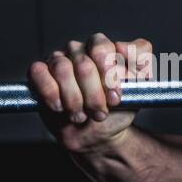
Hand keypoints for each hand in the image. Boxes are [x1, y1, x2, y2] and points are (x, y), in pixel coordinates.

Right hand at [27, 33, 151, 152]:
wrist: (98, 134)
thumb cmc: (118, 110)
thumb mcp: (140, 92)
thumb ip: (141, 69)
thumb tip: (123, 48)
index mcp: (107, 50)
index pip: (105, 47)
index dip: (110, 74)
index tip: (116, 97)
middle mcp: (83, 49)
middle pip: (85, 64)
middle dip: (94, 95)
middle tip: (101, 112)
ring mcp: (60, 58)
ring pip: (62, 69)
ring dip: (74, 99)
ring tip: (82, 115)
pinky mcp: (41, 72)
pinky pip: (39, 72)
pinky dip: (51, 94)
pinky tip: (60, 107)